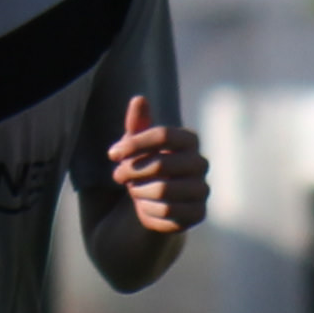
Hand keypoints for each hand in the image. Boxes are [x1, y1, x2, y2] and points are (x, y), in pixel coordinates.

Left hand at [108, 94, 206, 235]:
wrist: (149, 203)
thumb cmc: (142, 167)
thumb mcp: (134, 145)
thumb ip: (136, 124)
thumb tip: (139, 99)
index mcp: (189, 140)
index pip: (163, 135)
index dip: (133, 144)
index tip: (112, 154)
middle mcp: (201, 163)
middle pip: (161, 164)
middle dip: (131, 172)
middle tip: (118, 176)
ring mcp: (202, 189)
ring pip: (163, 190)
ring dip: (138, 192)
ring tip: (134, 190)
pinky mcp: (198, 213)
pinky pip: (168, 212)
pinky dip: (147, 210)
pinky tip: (144, 206)